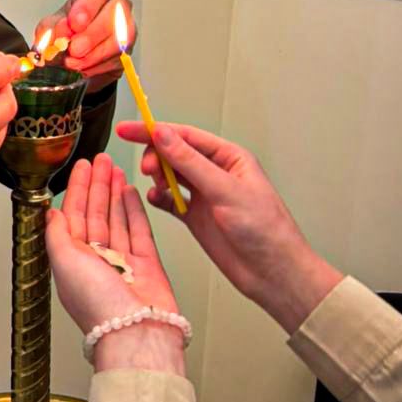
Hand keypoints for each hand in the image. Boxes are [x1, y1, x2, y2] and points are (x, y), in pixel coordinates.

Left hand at [34, 0, 134, 92]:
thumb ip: (51, 28)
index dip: (86, 8)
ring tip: (73, 63)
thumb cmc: (67, 29)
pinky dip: (97, 68)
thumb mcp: (52, 25)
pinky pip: (117, 60)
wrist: (76, 50)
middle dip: (92, 35)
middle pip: (115, 14)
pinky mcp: (127, 51)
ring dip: (94, 56)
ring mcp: (126, 28)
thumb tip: (58, 35)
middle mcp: (116, 5)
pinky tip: (82, 69)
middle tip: (74, 49)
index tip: (74, 23)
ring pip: (120, 40)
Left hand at [46, 154, 184, 372]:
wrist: (135, 331)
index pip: (72, 215)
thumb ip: (57, 234)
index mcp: (72, 260)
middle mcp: (96, 259)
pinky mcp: (146, 263)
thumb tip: (51, 213)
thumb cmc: (98, 305)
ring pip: (116, 217)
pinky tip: (130, 190)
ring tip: (115, 167)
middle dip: (96, 185)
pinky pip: (138, 229)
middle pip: (95, 212)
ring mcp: (122, 261)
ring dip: (114, 191)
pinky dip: (134, 208)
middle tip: (100, 159)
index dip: (76, 189)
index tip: (81, 166)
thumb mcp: (64, 263)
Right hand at [118, 122, 341, 333]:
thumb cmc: (265, 230)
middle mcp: (215, 173)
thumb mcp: (225, 190)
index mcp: (229, 157)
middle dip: (156, 156)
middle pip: (174, 153)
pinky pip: (170, 201)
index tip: (128, 129)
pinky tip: (156, 200)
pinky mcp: (196, 217)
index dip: (155, 130)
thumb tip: (163, 134)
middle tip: (147, 169)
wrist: (273, 273)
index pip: (185, 135)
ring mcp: (204, 195)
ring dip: (157, 176)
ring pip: (170, 175)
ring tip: (156, 186)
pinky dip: (159, 198)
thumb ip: (191, 162)